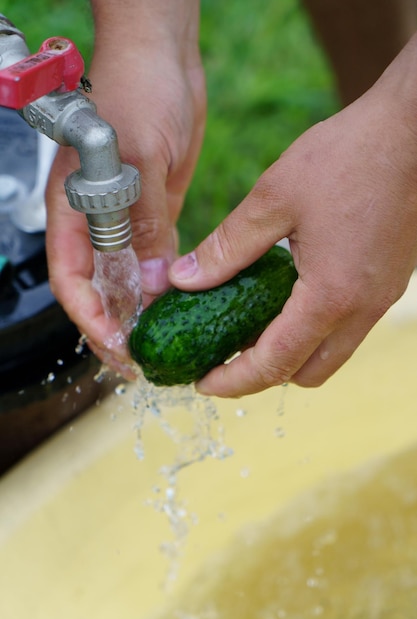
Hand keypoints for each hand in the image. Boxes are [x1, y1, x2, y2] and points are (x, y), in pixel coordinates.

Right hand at [46, 7, 205, 374]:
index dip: (89, 317)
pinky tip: (179, 305)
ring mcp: (126, 218)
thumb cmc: (137, 88)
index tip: (116, 345)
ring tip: (161, 344)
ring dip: (139, 312)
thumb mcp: (140, 158)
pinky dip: (163, 285)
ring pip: (126, 278)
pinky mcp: (154, 212)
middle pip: (97, 288)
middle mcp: (96, 220)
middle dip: (114, 326)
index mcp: (75, 209)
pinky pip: (155, 257)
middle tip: (141, 360)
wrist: (162, 56)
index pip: (71, 279)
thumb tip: (152, 281)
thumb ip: (142, 221)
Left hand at [169, 44, 416, 396]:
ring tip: (251, 329)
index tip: (203, 383)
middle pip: (307, 374)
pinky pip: (346, 329)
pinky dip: (313, 330)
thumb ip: (226, 247)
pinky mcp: (387, 284)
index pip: (275, 364)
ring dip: (290, 354)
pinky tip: (287, 299)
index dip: (234, 381)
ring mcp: (380, 299)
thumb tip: (183, 280)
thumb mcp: (273, 199)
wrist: (412, 130)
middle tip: (225, 354)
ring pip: (330, 355)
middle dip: (263, 375)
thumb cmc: (347, 157)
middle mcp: (361, 309)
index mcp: (330, 295)